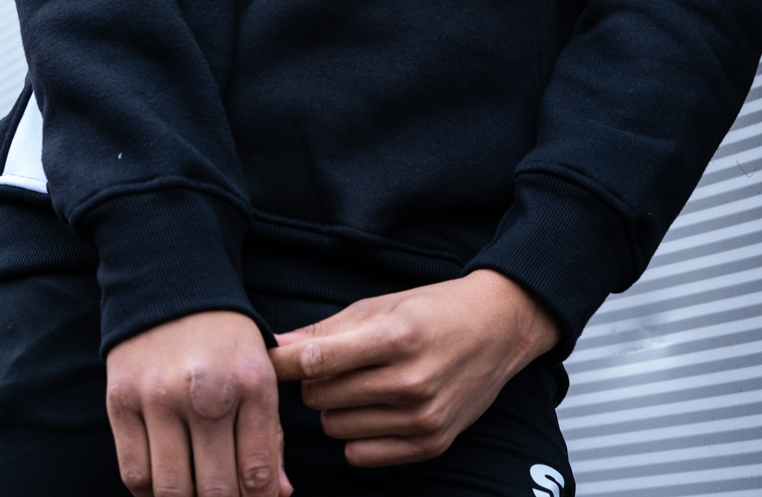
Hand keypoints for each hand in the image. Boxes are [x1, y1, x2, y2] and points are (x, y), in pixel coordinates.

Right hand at [106, 310, 292, 496]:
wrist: (169, 279)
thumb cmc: (223, 336)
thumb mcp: (259, 371)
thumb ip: (270, 433)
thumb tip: (279, 493)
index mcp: (252, 382)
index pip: (257, 474)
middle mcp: (207, 392)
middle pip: (216, 490)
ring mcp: (160, 398)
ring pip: (172, 490)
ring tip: (195, 496)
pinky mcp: (122, 400)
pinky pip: (135, 474)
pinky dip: (150, 495)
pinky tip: (164, 489)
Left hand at [269, 270, 557, 466]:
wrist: (497, 329)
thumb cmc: (433, 310)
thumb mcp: (381, 305)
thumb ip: (328, 329)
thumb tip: (278, 346)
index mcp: (395, 337)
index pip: (318, 361)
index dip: (283, 363)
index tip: (264, 361)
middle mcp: (409, 381)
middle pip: (320, 397)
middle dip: (315, 381)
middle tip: (333, 364)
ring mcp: (421, 417)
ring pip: (336, 427)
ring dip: (336, 407)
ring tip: (360, 383)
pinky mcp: (430, 443)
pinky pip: (360, 454)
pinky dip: (356, 434)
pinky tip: (374, 409)